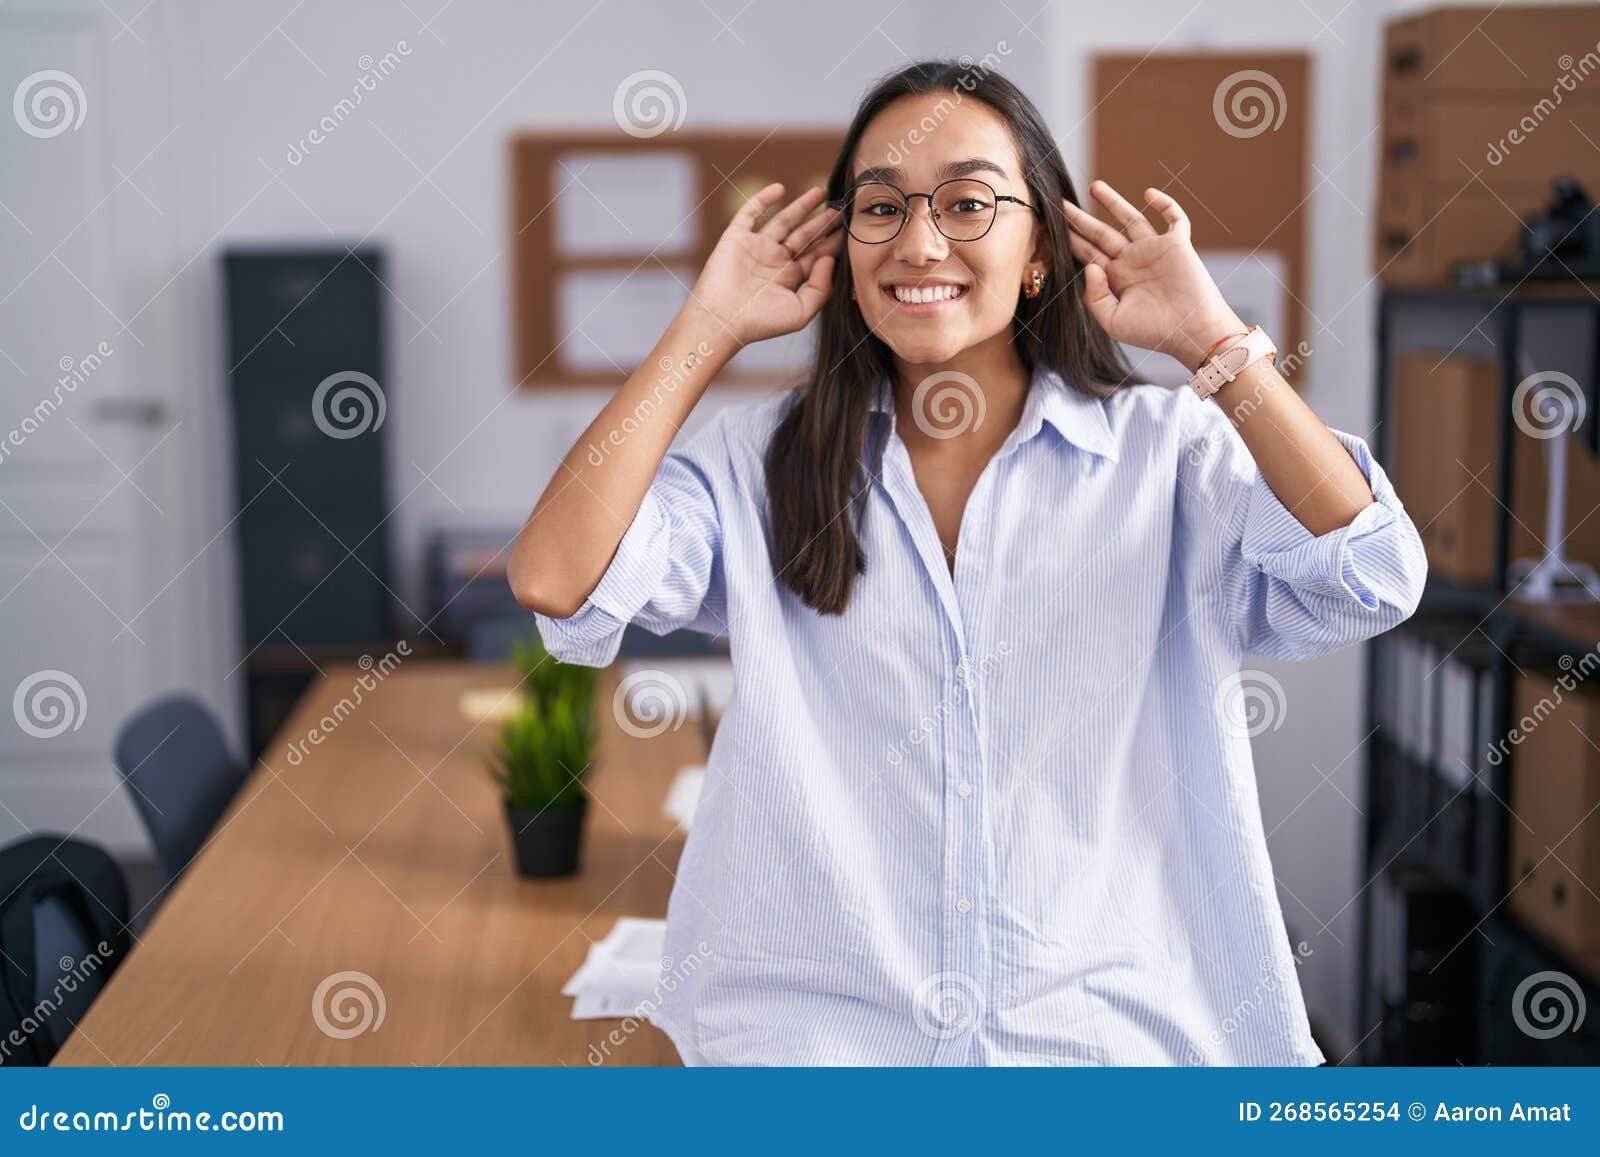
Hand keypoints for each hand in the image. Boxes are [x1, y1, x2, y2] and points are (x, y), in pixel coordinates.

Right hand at [682, 183, 842, 348]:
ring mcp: (756, 247)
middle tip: (842, 209)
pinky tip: (780, 188)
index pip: (816, 255)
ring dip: (801, 206)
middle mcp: (774, 261)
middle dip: (822, 222)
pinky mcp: (736, 238)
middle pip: (804, 236)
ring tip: (821, 192)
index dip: (833, 242)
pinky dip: (763, 199)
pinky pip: (750, 213)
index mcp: (790, 278)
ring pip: (783, 220)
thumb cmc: (760, 323)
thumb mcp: (801, 312)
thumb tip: (830, 258)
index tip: (851, 229)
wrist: (722, 320)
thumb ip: (821, 288)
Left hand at [1062, 180, 1244, 370]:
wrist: (1191, 332)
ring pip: (1131, 219)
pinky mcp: (1177, 244)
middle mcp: (1133, 261)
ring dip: (1113, 202)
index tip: (1052, 227)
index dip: (1072, 241)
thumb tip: (1089, 266)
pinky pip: (1173, 218)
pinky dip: (1164, 203)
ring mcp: (1155, 250)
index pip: (1090, 254)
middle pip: (1102, 234)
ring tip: (1094, 186)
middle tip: (1061, 203)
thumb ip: (1094, 297)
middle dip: (1082, 219)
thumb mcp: (1113, 321)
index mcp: (1117, 279)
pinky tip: (1148, 193)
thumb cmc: (1154, 332)